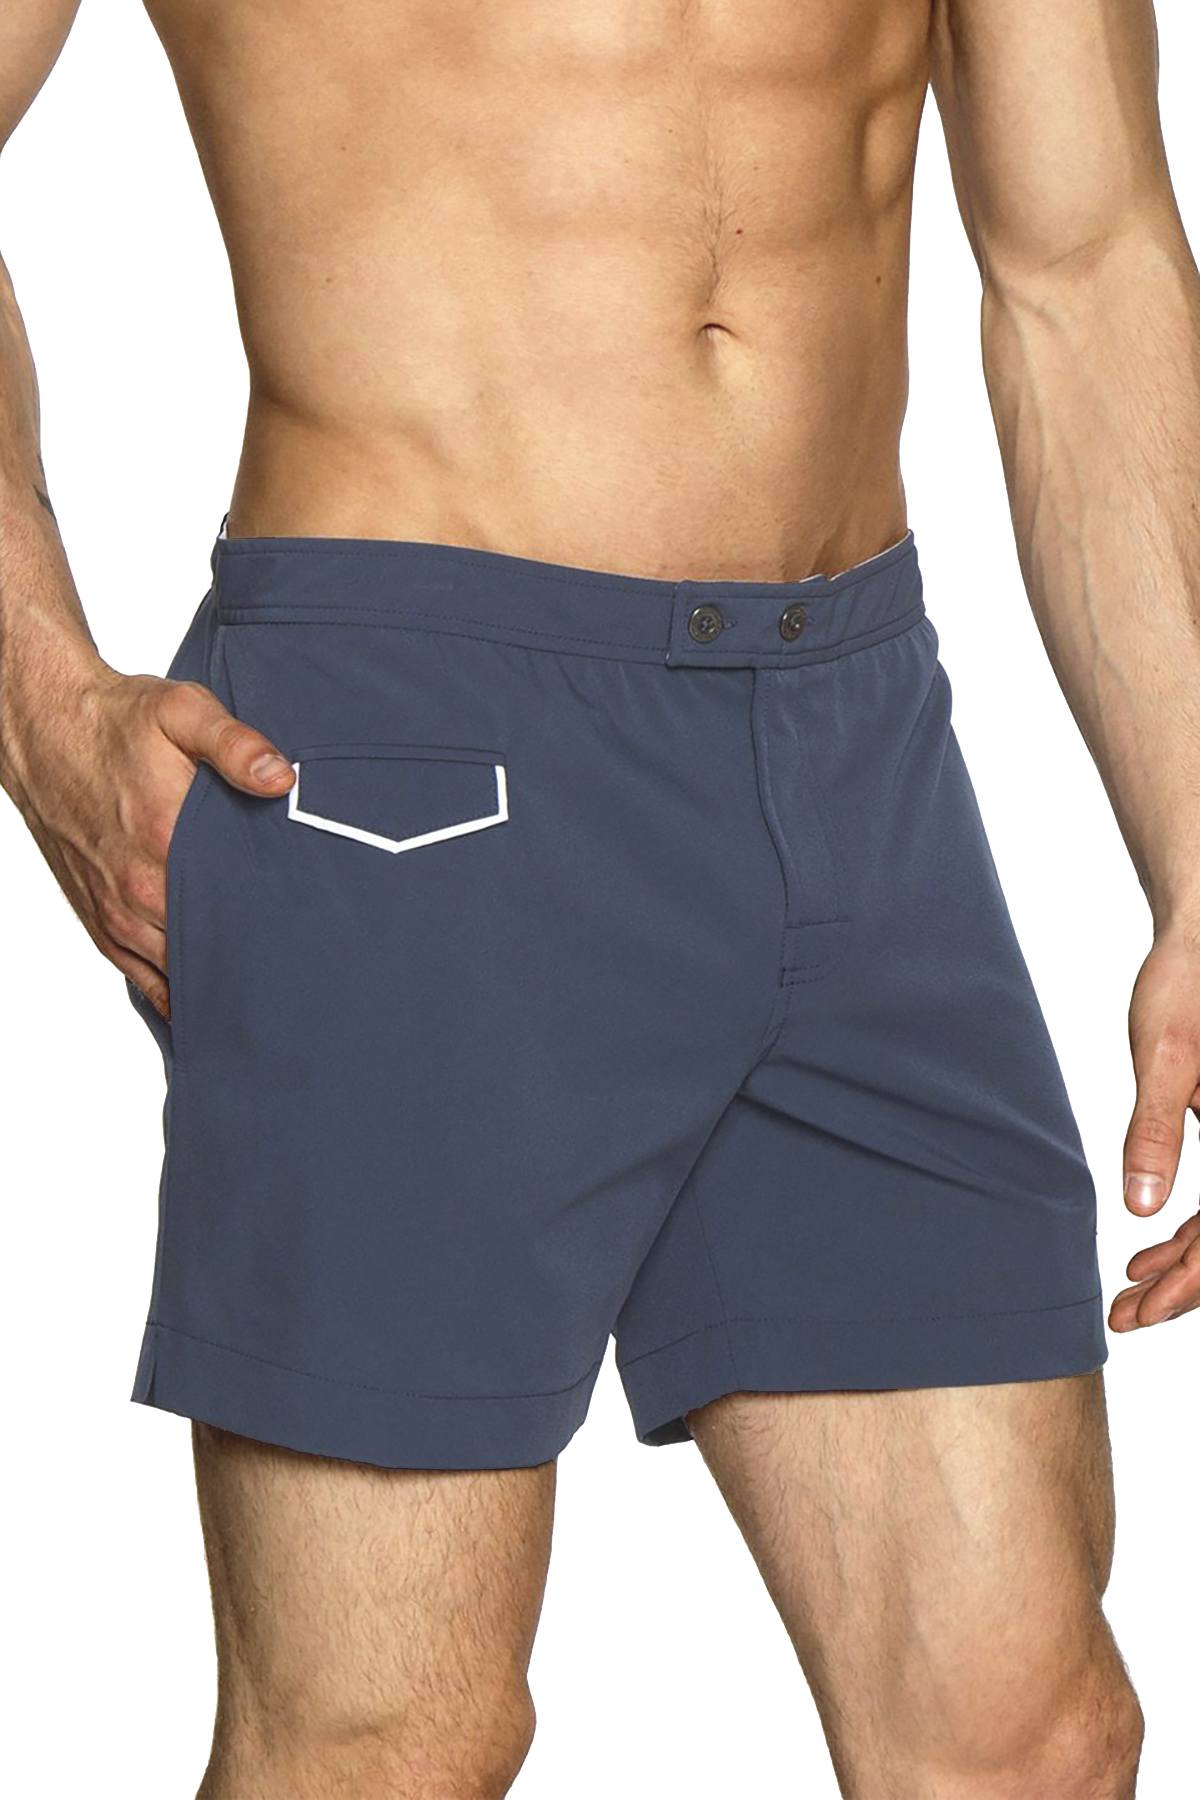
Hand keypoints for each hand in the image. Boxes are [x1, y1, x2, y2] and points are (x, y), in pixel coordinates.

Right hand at [2, 658, 293, 1019]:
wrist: (44, 731)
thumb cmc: (115, 720)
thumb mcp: (181, 711)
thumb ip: (235, 743)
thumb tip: (280, 778)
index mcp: (167, 837)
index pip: (238, 906)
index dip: (279, 924)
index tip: (315, 932)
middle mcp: (139, 885)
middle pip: (214, 946)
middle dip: (257, 958)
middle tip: (304, 967)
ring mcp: (116, 909)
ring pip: (178, 970)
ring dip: (219, 978)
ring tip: (268, 989)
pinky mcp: (99, 919)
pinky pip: (140, 975)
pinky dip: (174, 992)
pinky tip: (209, 999)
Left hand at [1109, 932, 1199, 1330]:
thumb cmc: (1187, 983)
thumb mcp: (1167, 1055)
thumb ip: (1156, 1129)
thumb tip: (1142, 1207)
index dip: (1192, 1280)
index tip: (1144, 1309)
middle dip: (1184, 1283)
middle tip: (1126, 1316)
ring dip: (1186, 1262)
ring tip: (1132, 1291)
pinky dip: (1192, 1227)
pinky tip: (1149, 1245)